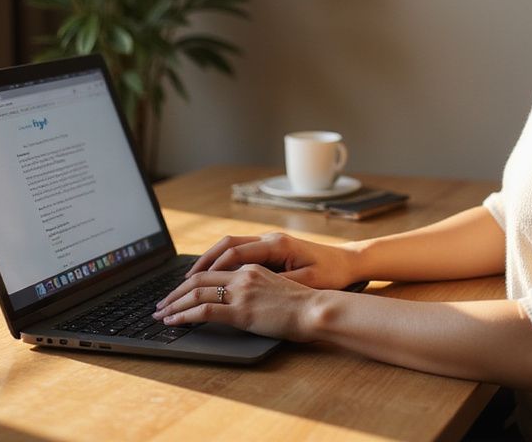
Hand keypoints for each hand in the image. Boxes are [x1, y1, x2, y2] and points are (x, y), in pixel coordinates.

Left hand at [153, 265, 323, 340]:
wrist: (316, 310)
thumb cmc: (303, 304)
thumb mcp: (276, 289)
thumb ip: (255, 289)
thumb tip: (238, 301)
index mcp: (251, 267)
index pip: (211, 270)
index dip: (190, 281)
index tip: (178, 291)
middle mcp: (243, 275)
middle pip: (198, 278)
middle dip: (175, 292)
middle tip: (161, 304)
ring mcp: (241, 291)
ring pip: (196, 292)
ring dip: (174, 304)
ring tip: (161, 315)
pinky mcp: (241, 310)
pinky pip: (204, 310)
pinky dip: (184, 315)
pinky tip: (174, 322)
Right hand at [185, 232, 359, 289]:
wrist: (349, 262)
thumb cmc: (331, 274)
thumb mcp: (307, 282)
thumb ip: (280, 283)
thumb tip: (252, 291)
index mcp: (277, 245)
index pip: (235, 253)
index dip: (212, 268)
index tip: (193, 282)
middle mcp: (270, 239)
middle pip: (226, 245)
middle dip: (202, 263)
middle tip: (182, 282)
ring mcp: (269, 242)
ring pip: (230, 246)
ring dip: (210, 261)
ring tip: (189, 279)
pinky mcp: (271, 249)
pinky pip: (240, 252)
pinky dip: (223, 262)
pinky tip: (213, 276)